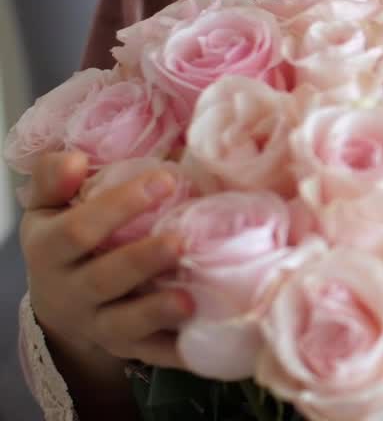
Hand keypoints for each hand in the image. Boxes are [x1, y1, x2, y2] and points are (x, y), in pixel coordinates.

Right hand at [18, 151, 193, 401]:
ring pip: (124, 323)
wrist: (60, 305)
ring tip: (190, 300)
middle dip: (142, 260)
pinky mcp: (126, 347)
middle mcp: (71, 290)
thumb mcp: (49, 206)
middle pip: (104, 279)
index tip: (166, 179)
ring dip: (157, 311)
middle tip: (181, 241)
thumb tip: (76, 158)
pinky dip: (177, 351)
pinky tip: (202, 341)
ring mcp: (99, 323)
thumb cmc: (66, 240)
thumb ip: (55, 177)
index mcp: (50, 249)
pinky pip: (152, 353)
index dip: (120, 205)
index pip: (79, 228)